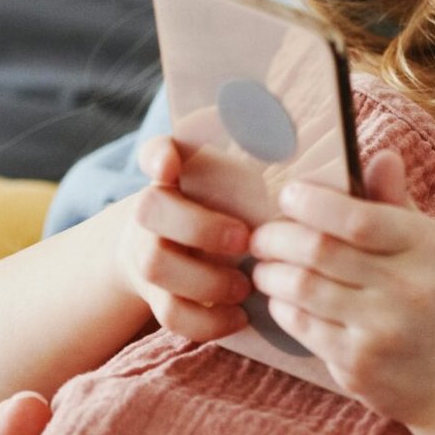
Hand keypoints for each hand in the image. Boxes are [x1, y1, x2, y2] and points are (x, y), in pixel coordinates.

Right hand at [116, 136, 253, 342]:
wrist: (183, 248)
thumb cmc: (232, 202)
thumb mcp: (244, 173)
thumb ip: (258, 148)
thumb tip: (285, 114)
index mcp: (177, 173)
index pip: (155, 150)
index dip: (158, 155)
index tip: (169, 164)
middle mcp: (155, 208)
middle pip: (150, 209)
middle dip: (197, 226)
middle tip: (243, 240)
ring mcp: (149, 252)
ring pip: (153, 265)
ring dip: (203, 278)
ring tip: (245, 285)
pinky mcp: (156, 295)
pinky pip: (167, 313)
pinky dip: (205, 320)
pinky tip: (240, 316)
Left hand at [245, 153, 434, 426]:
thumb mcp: (432, 247)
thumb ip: (397, 204)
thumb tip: (379, 156)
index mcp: (430, 248)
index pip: (359, 218)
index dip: (313, 202)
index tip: (288, 194)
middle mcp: (409, 289)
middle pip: (321, 251)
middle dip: (278, 237)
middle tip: (261, 233)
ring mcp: (383, 332)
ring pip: (303, 289)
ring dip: (271, 272)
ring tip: (265, 264)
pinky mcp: (358, 366)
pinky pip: (302, 326)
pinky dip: (282, 305)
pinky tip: (282, 296)